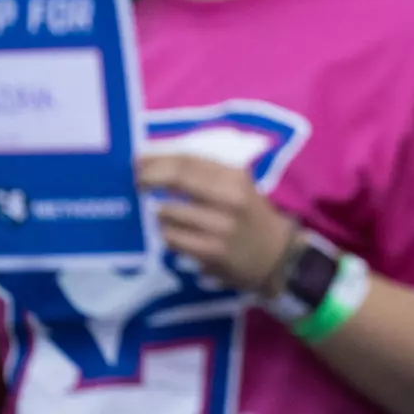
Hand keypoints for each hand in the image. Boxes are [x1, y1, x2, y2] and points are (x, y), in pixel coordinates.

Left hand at [136, 154, 295, 294]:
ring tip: (160, 213)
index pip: (188, 160)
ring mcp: (220, 226)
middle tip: (135, 182)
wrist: (277, 255)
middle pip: (177, 179)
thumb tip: (159, 162)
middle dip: (149, 178)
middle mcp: (229, 198)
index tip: (138, 159)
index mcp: (235, 177)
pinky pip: (173, 239)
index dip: (158, 159)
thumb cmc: (251, 216)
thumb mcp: (238, 187)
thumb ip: (206, 175)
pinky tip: (173, 234)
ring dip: (157, 212)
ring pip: (169, 213)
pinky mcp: (211, 252)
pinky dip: (167, 235)